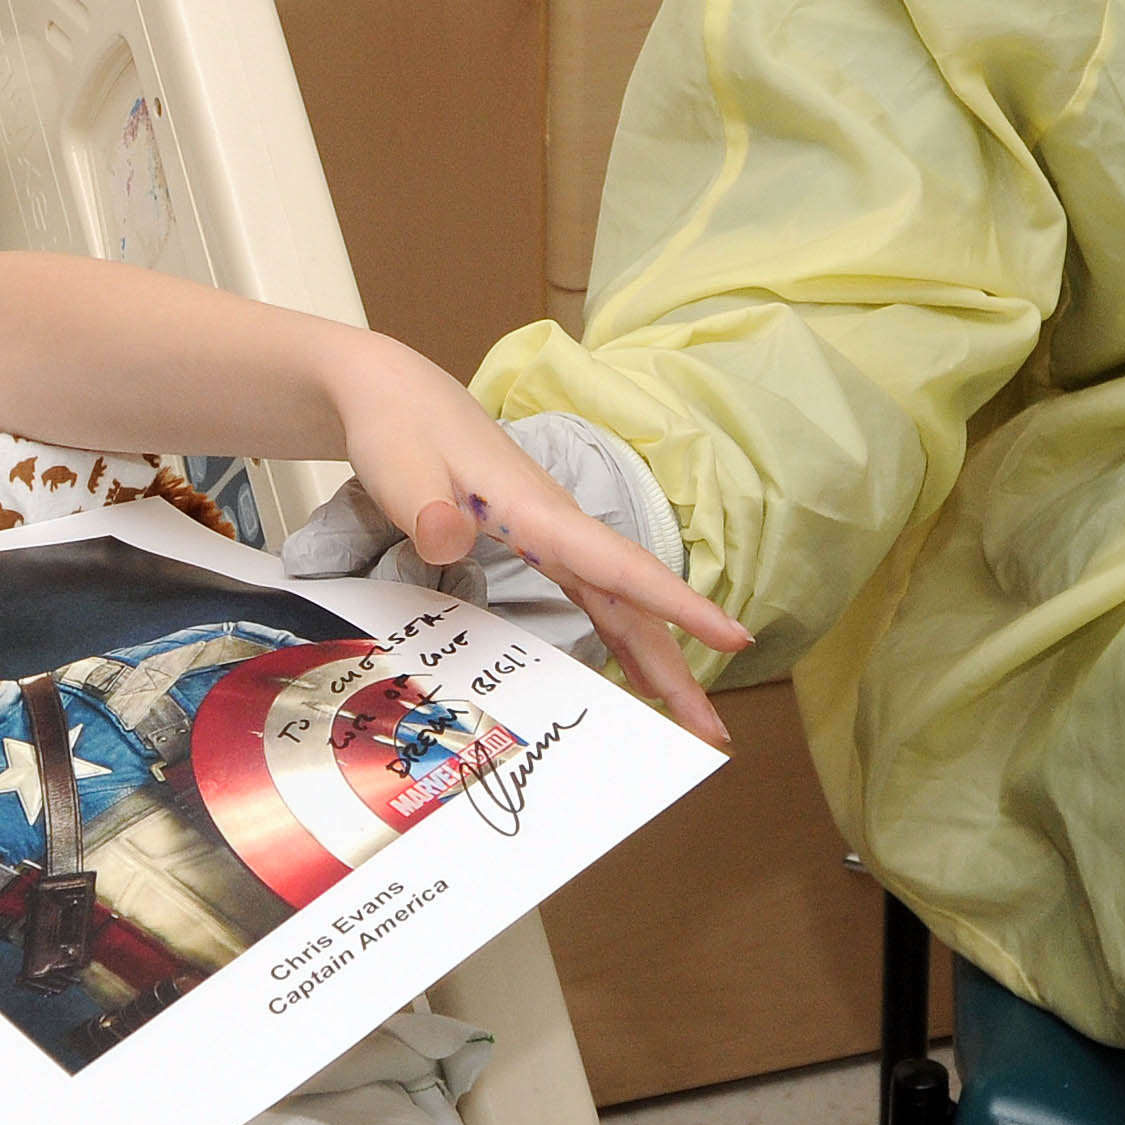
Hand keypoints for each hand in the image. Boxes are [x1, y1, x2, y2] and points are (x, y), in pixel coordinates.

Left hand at [303, 357, 747, 744]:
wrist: (395, 395)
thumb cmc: (400, 429)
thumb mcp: (401, 468)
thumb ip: (426, 507)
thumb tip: (447, 535)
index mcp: (537, 510)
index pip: (621, 565)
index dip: (677, 605)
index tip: (730, 639)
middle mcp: (559, 522)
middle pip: (633, 598)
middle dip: (677, 660)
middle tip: (711, 729)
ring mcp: (552, 531)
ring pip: (619, 600)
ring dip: (655, 655)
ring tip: (689, 717)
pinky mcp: (538, 538)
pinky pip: (594, 593)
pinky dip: (620, 633)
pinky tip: (635, 670)